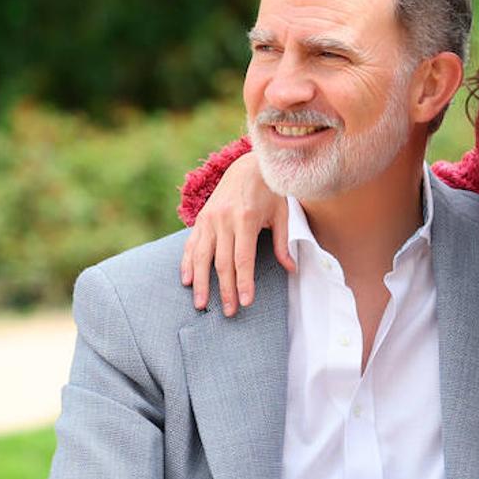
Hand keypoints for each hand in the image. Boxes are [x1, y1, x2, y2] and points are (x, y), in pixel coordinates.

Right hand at [180, 153, 292, 315]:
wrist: (247, 166)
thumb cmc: (269, 192)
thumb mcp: (282, 214)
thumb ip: (282, 243)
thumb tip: (291, 269)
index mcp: (245, 219)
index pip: (243, 259)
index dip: (244, 282)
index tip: (245, 301)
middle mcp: (224, 220)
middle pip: (222, 263)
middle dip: (225, 290)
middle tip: (229, 312)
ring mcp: (209, 219)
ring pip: (202, 257)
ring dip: (201, 283)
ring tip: (202, 304)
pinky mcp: (201, 219)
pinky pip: (192, 245)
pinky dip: (187, 263)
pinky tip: (187, 280)